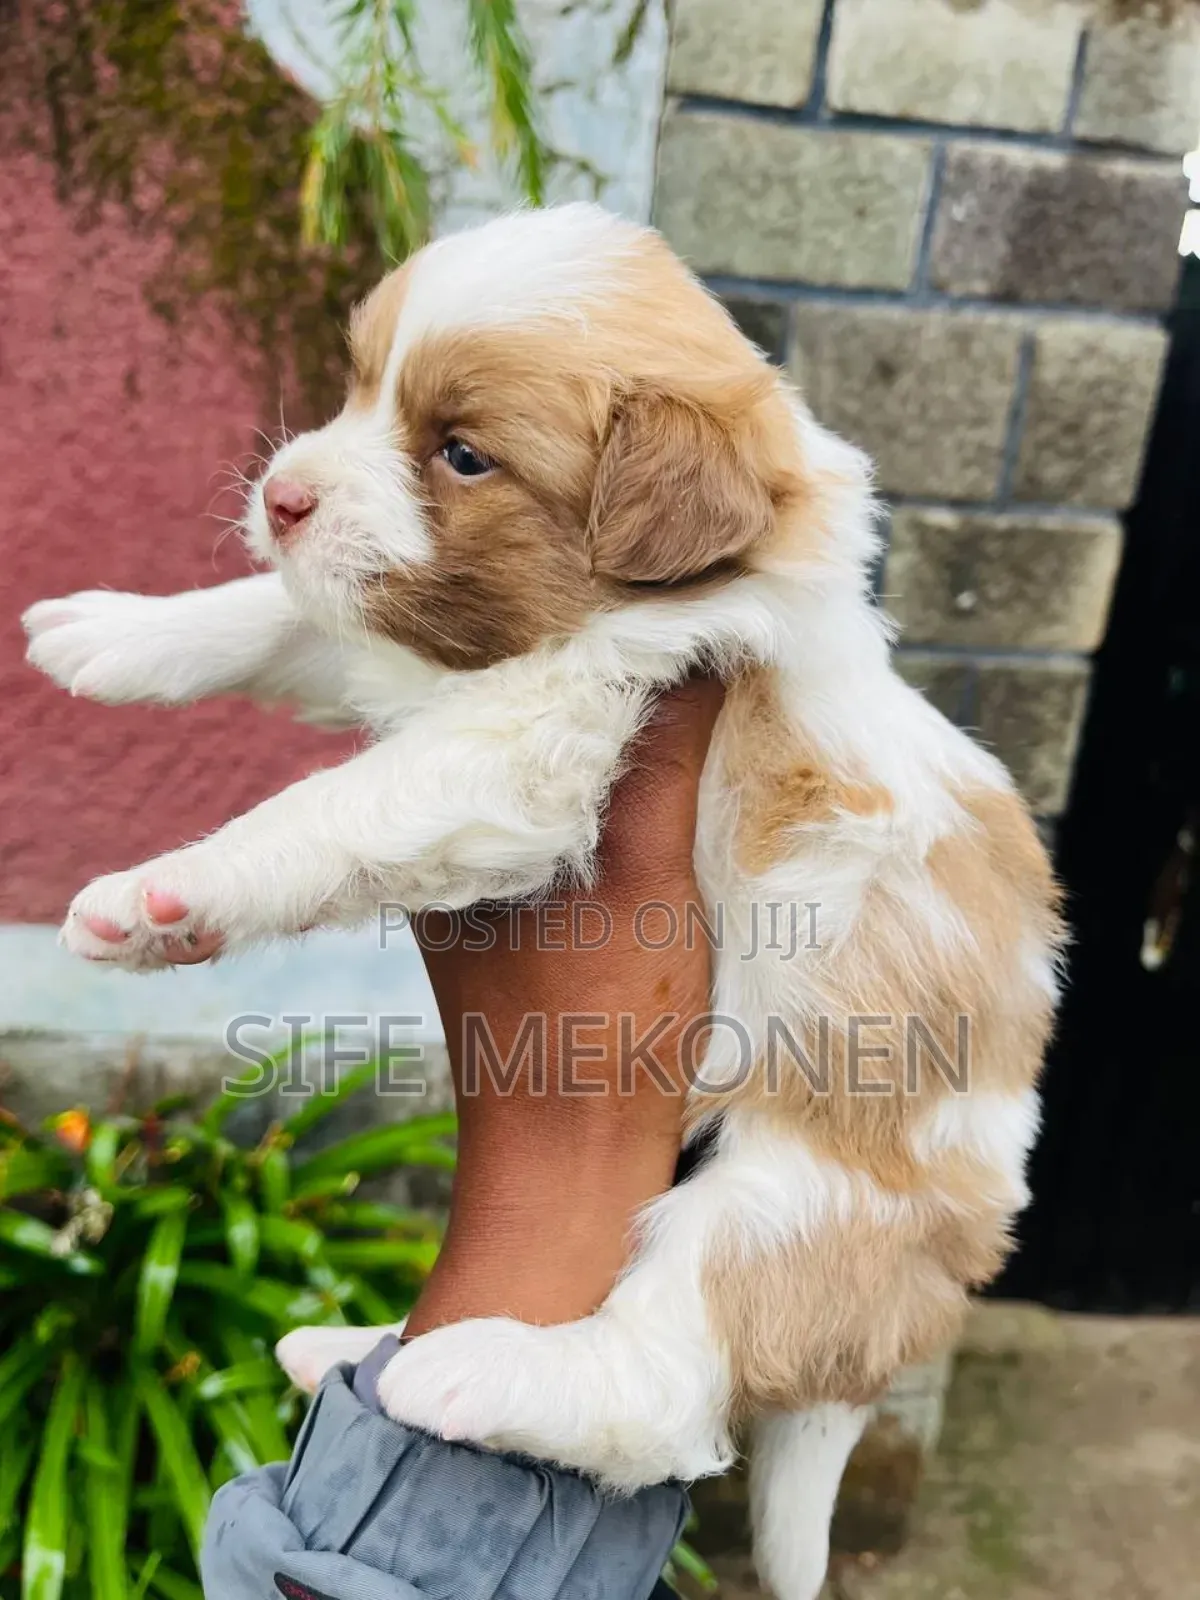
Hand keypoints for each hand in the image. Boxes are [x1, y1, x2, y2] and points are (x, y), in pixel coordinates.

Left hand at [406, 674, 724, 1332]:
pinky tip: (651, 768)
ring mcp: (466, 879)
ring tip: (664, 672)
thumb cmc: (603, 1030)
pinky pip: (543, 819)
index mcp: (448, 816)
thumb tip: (698, 641)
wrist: (568, 1172)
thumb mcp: (652, 879)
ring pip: (531, 768)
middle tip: (661, 617)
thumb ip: (664, 761)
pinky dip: (592, 791)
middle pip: (510, 718)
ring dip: (593, 731)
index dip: (552, 622)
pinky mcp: (496, 914)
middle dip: (582, 670)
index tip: (623, 580)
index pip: (486, 678)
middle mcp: (439, 839)